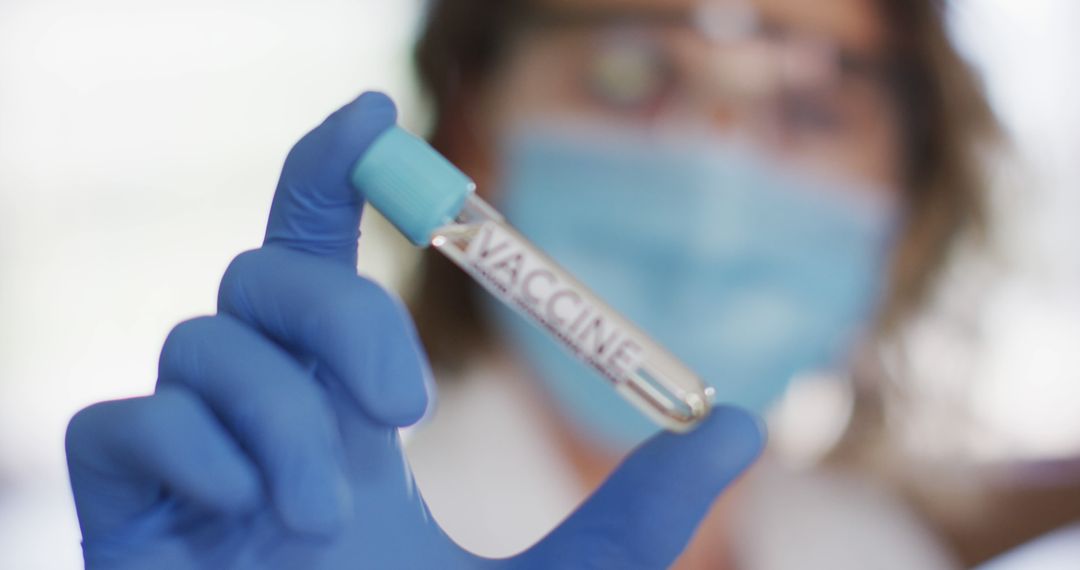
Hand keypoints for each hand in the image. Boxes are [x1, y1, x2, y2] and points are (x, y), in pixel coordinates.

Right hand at [65, 92, 764, 568]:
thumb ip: (643, 511)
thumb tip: (747, 422)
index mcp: (352, 414)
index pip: (323, 257)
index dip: (332, 174)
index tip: (375, 117)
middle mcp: (269, 418)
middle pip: (263, 275)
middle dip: (335, 311)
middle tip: (407, 405)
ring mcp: (192, 463)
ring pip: (200, 344)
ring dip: (279, 418)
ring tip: (320, 518)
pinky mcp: (126, 514)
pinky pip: (117, 423)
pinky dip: (184, 444)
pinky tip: (246, 512)